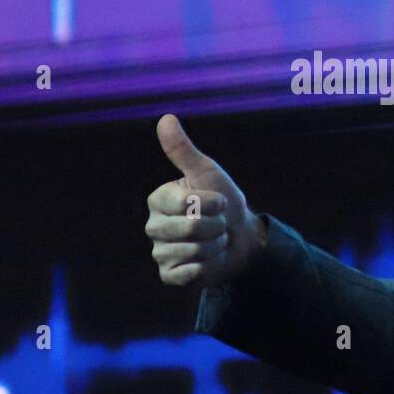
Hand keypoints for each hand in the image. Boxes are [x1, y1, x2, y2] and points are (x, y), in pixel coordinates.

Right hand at [145, 114, 266, 286]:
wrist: (240, 235)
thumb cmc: (223, 200)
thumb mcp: (207, 172)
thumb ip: (183, 150)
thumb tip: (166, 118)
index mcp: (159, 199)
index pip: (185, 203)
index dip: (211, 203)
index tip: (221, 201)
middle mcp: (154, 226)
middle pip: (190, 229)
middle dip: (216, 226)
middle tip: (218, 223)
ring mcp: (160, 252)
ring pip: (194, 251)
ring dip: (215, 245)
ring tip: (214, 239)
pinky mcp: (169, 275)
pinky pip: (189, 273)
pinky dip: (207, 266)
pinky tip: (207, 260)